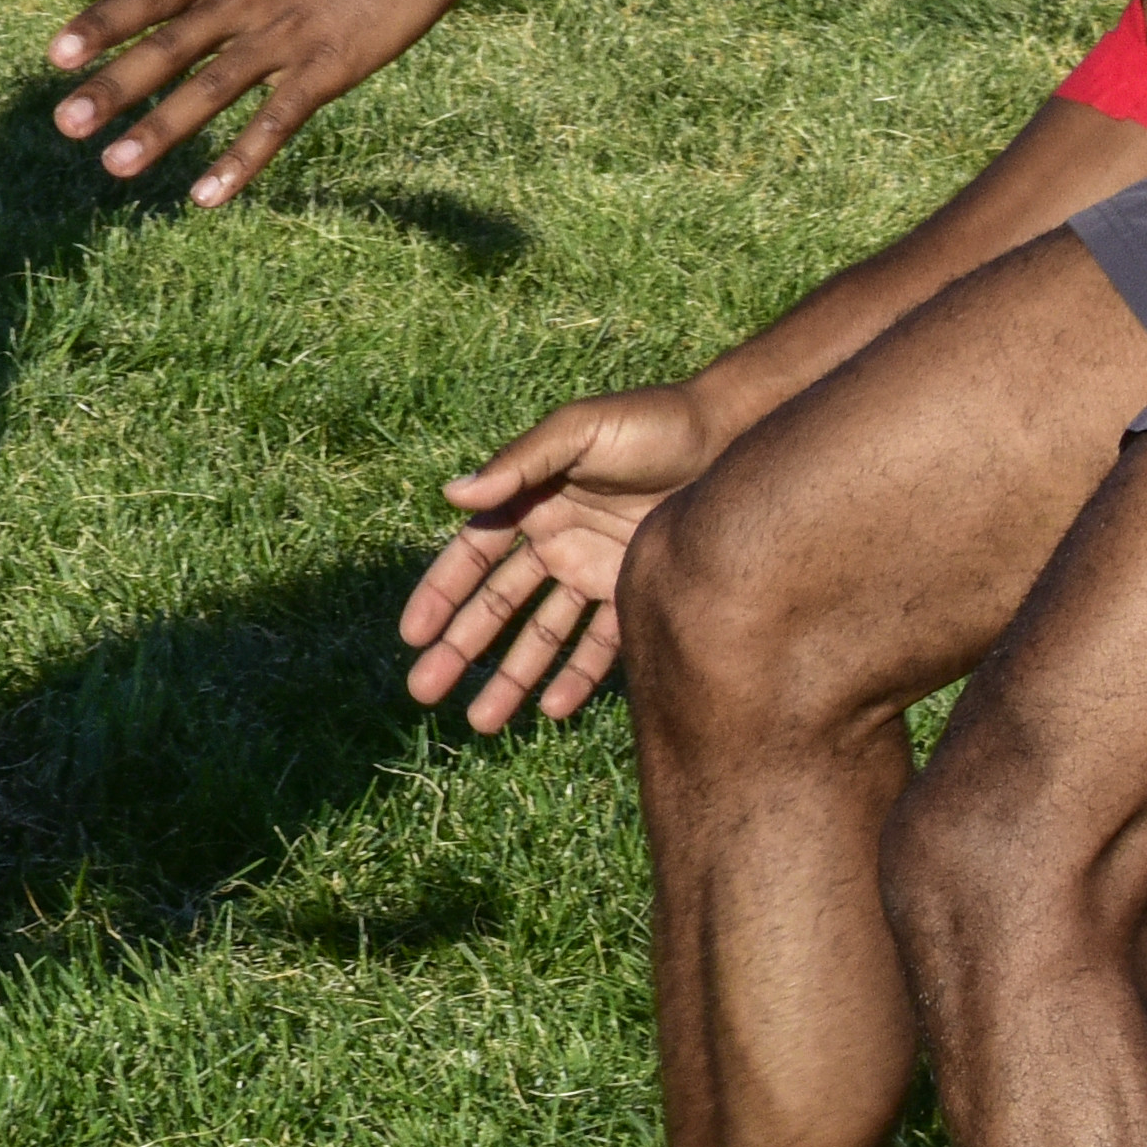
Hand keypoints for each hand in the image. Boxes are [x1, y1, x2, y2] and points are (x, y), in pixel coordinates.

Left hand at [44, 0, 482, 206]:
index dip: (101, 25)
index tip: (56, 56)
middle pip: (166, 47)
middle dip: (113, 88)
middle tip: (63, 124)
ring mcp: (285, 33)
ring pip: (210, 88)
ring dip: (161, 130)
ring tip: (115, 166)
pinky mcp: (328, 66)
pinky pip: (276, 121)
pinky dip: (240, 160)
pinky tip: (207, 196)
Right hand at [400, 384, 722, 733]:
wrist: (733, 437)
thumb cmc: (649, 423)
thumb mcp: (579, 432)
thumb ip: (519, 463)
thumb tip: (452, 494)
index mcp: (530, 501)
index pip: (472, 557)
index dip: (440, 596)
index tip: (412, 637)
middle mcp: (556, 541)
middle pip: (497, 606)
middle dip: (461, 650)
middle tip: (424, 692)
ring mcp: (595, 569)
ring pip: (543, 635)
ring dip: (512, 677)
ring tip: (483, 723)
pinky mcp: (637, 590)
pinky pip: (602, 644)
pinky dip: (577, 678)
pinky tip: (553, 709)